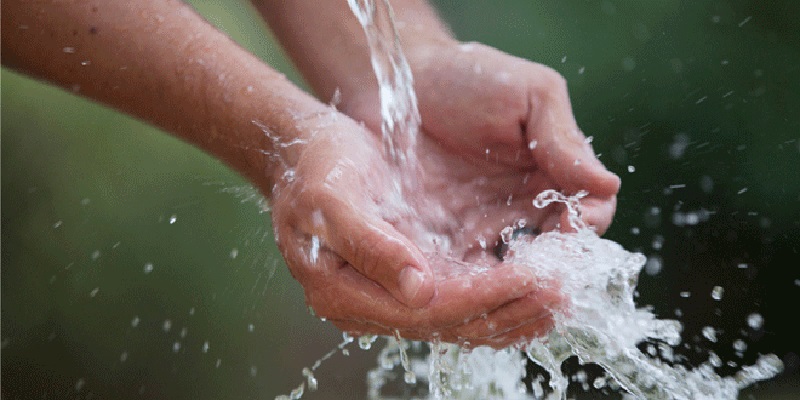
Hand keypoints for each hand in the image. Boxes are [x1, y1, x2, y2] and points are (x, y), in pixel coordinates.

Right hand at [269, 110, 559, 348]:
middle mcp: (371, 305)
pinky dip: (499, 294)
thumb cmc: (314, 168)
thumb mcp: (332, 201)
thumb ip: (372, 246)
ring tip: (560, 297)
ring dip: (513, 310)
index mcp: (346, 293)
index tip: (534, 280)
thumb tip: (419, 292)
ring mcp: (391, 294)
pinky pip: (461, 297)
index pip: (431, 310)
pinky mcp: (410, 277)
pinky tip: (531, 286)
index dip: (485, 296)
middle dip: (511, 309)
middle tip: (564, 294)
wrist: (302, 151)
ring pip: (462, 318)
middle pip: (453, 324)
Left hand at [330, 41, 620, 345]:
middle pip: (559, 250)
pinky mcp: (446, 238)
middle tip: (540, 268)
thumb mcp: (528, 95)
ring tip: (504, 281)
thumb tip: (607, 186)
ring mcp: (485, 223)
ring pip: (515, 270)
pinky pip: (468, 270)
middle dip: (557, 265)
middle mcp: (524, 204)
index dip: (588, 224)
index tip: (572, 227)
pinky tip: (469, 282)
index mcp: (553, 170)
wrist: (396, 83)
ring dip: (517, 281)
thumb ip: (564, 140)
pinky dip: (475, 282)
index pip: (591, 210)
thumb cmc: (467, 77)